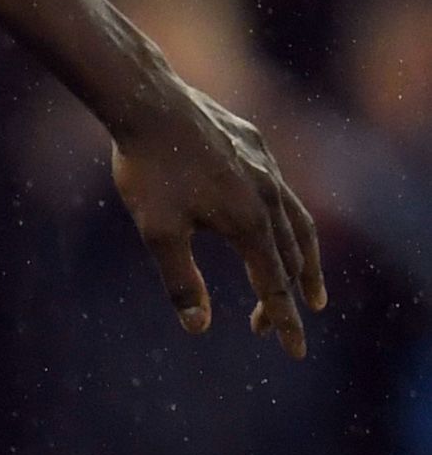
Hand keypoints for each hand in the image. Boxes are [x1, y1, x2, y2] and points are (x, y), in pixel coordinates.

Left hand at [108, 71, 323, 358]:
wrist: (149, 103)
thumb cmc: (148, 170)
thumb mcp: (158, 233)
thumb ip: (180, 282)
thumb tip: (198, 328)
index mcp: (250, 223)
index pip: (274, 284)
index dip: (284, 322)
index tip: (293, 352)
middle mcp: (269, 194)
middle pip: (291, 257)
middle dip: (286, 295)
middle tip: (272, 327)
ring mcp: (267, 166)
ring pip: (298, 220)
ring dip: (303, 257)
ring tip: (305, 282)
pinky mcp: (255, 143)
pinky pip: (281, 188)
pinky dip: (286, 217)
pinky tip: (272, 221)